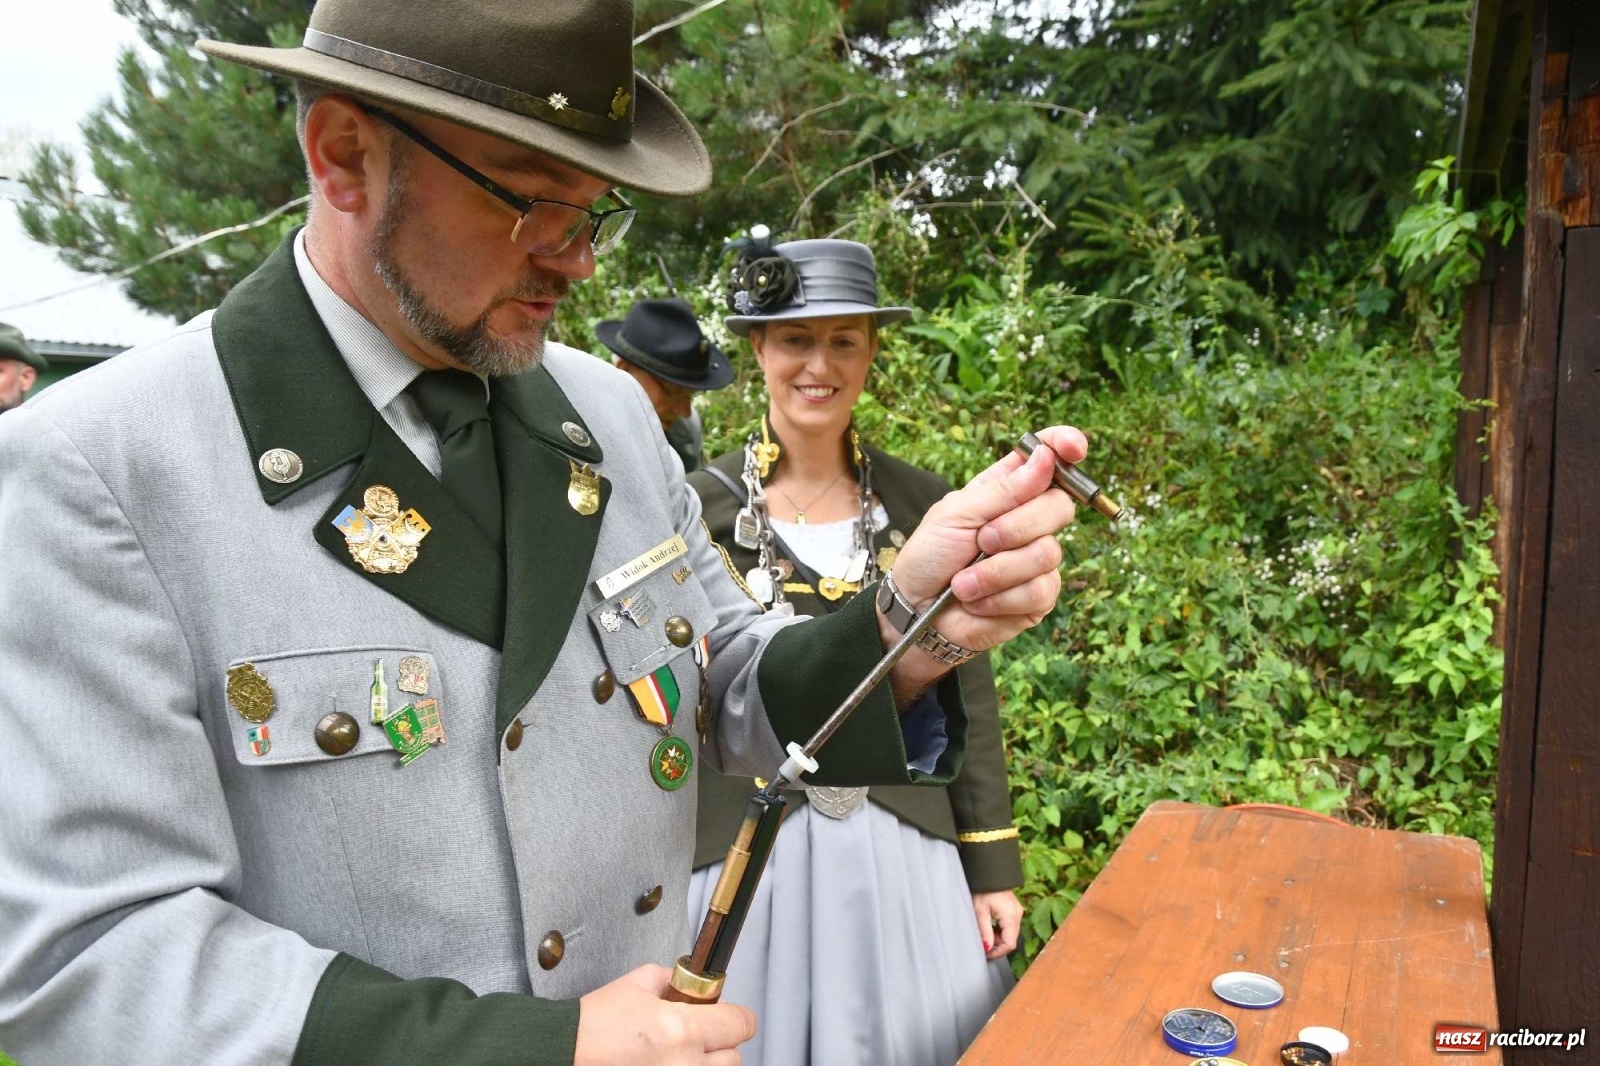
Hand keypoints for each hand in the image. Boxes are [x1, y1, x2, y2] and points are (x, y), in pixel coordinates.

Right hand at [575, 965, 755, 1065]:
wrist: (564, 1053)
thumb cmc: (595, 1024)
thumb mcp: (638, 983)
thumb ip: (674, 981)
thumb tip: (695, 987)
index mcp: (681, 1029)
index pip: (741, 1024)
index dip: (737, 1015)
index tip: (730, 1015)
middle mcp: (684, 1064)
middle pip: (733, 1057)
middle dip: (720, 1042)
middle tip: (699, 1033)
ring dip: (705, 1062)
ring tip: (679, 1052)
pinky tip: (666, 1063)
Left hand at [884, 427, 1085, 672]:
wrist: (916, 610)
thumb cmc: (930, 556)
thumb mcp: (957, 514)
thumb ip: (1004, 489)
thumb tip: (1046, 457)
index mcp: (1008, 490)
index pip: (1048, 459)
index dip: (1065, 447)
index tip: (1073, 449)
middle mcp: (1029, 521)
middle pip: (1060, 506)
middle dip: (1016, 527)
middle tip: (981, 542)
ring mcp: (1037, 560)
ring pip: (1048, 553)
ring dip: (996, 571)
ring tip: (964, 582)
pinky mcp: (1039, 597)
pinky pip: (1040, 591)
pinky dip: (1000, 598)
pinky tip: (978, 602)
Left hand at [972, 890, 1023, 959]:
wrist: (989, 873)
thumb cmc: (983, 889)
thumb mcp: (980, 912)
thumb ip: (985, 932)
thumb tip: (987, 948)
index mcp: (1011, 917)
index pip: (1009, 944)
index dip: (997, 952)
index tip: (985, 954)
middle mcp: (1018, 915)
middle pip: (1010, 940)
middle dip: (996, 945)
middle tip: (982, 943)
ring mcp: (1017, 912)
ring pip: (1010, 934)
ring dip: (997, 938)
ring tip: (983, 932)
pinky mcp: (1014, 910)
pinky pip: (1009, 926)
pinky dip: (1000, 930)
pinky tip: (989, 925)